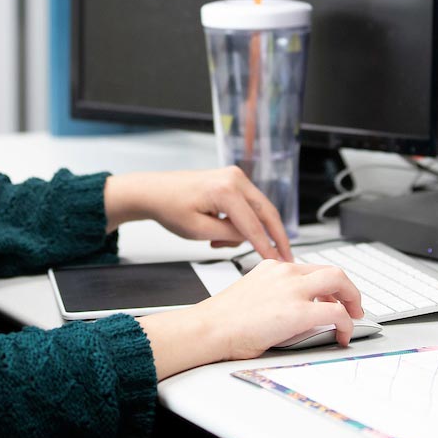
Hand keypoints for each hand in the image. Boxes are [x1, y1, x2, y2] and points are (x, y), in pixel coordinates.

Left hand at [103, 167, 292, 261]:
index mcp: (225, 190)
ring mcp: (234, 176)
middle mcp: (234, 178)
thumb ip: (229, 234)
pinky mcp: (232, 180)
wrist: (153, 191)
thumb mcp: (199, 230)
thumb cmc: (169, 207)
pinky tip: (220, 231)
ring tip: (218, 242)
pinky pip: (247, 204)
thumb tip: (252, 237)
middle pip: (267, 212)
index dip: (268, 246)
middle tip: (284, 257)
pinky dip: (242, 221)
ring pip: (258, 210)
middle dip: (276, 237)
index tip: (278, 261)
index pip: (255, 225)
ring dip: (248, 231)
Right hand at [138, 261, 362, 377]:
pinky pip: (337, 313)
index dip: (328, 285)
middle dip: (348, 289)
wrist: (210, 328)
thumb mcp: (252, 293)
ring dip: (353, 300)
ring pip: (340, 282)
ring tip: (354, 317)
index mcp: (273, 267)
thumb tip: (293, 309)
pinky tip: (342, 335)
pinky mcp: (299, 311)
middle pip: (332, 270)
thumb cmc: (223, 319)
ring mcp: (294, 290)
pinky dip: (346, 324)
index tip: (333, 297)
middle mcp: (285, 272)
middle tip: (353, 305)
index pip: (312, 268)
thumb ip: (275, 293)